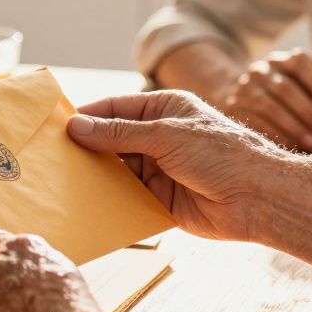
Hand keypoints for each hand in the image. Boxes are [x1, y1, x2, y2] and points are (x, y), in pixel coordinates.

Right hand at [69, 90, 292, 242]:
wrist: (259, 198)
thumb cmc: (221, 154)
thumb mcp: (165, 135)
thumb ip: (119, 133)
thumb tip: (77, 126)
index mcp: (164, 109)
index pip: (115, 108)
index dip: (87, 116)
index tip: (56, 127)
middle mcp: (159, 137)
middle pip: (112, 141)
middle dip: (86, 149)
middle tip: (52, 157)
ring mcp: (159, 169)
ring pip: (117, 170)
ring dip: (96, 176)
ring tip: (63, 181)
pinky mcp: (161, 199)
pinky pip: (128, 197)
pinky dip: (110, 200)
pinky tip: (87, 203)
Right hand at [214, 49, 311, 150]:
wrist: (244, 98)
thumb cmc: (289, 94)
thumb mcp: (303, 80)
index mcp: (279, 60)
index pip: (298, 61)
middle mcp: (259, 71)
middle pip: (284, 88)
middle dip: (306, 110)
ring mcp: (243, 90)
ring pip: (267, 107)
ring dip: (292, 127)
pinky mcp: (234, 110)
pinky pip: (254, 124)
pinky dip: (275, 135)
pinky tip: (291, 148)